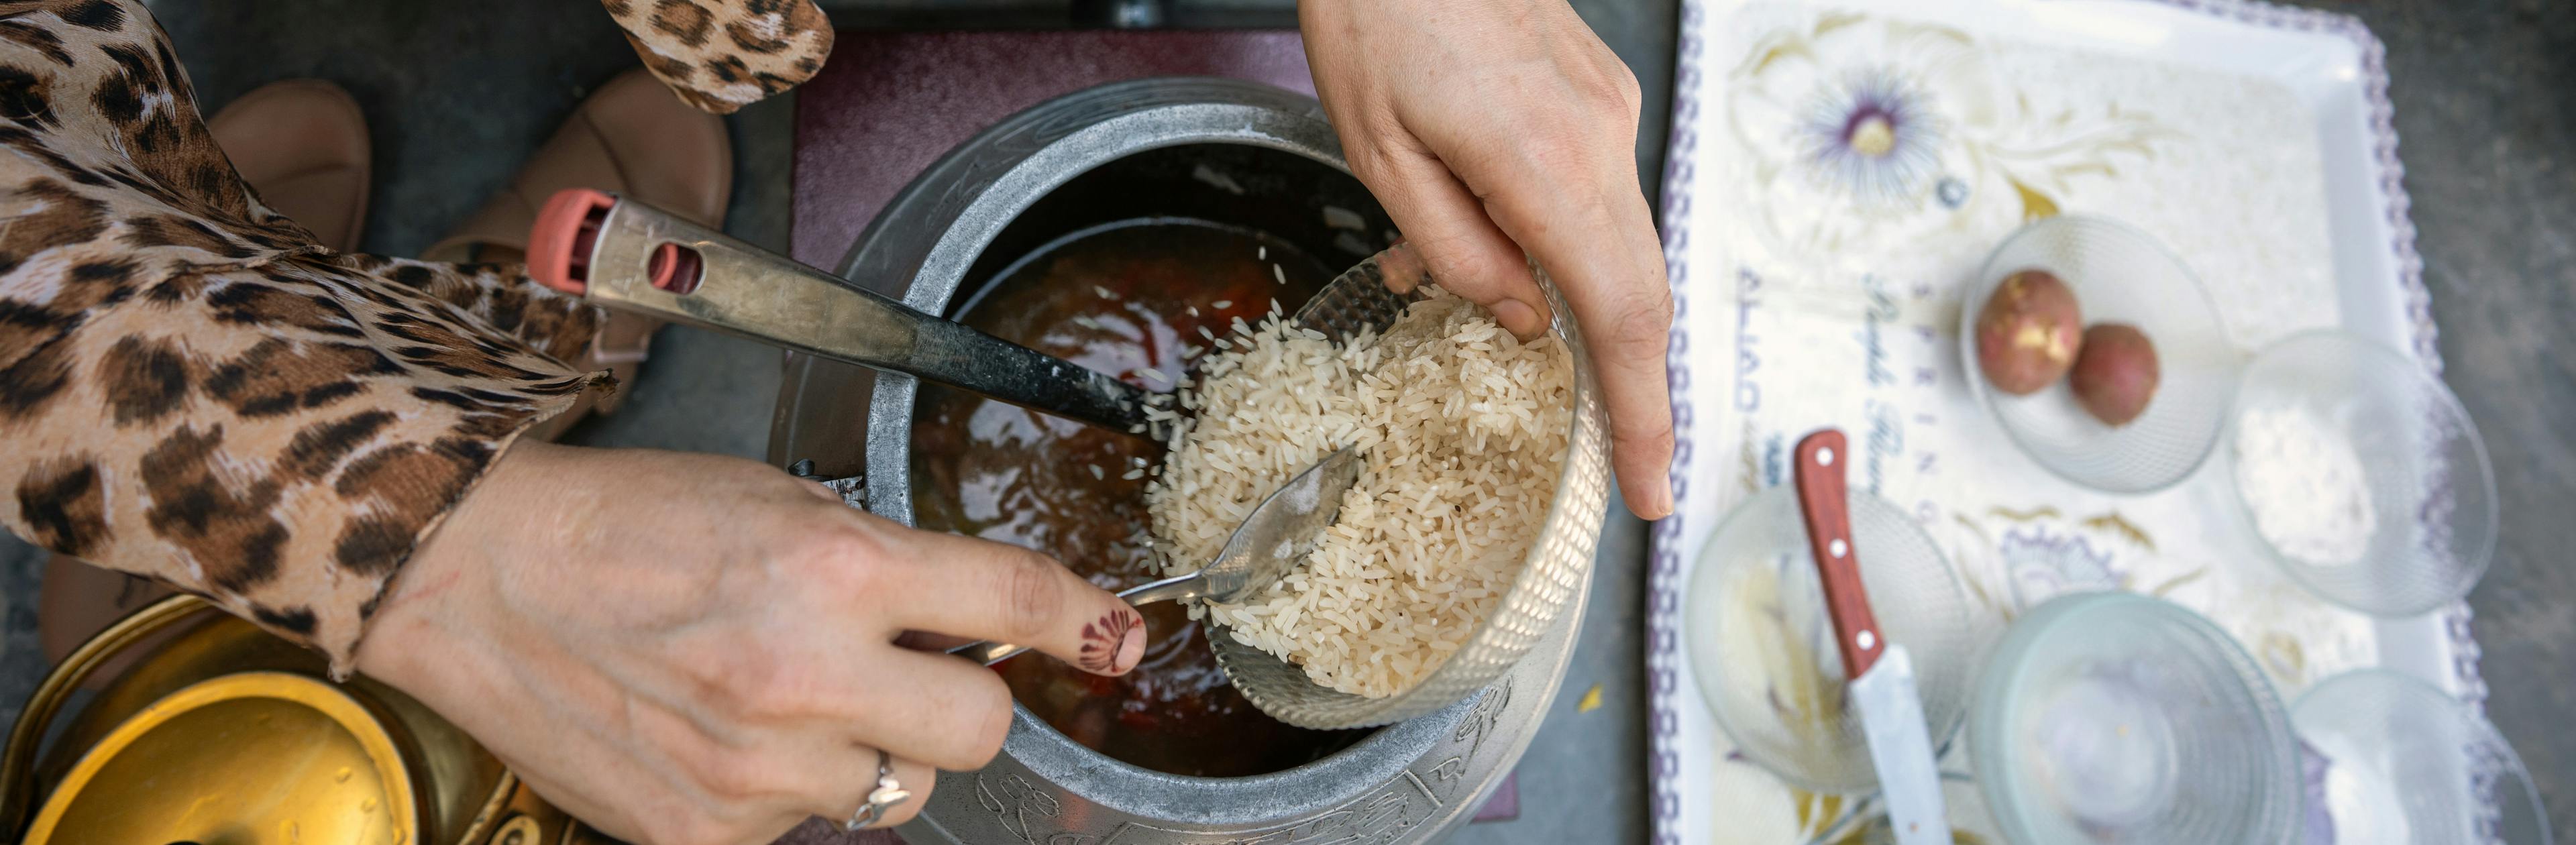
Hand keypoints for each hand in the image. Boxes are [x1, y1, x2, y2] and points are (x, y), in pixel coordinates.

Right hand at [357, 441, 1145, 843]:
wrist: (483, 583)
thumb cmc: (630, 525)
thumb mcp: (782, 502)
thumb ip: (886, 565)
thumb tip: (976, 618)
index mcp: (837, 568)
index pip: (1013, 597)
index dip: (1086, 619)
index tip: (1120, 637)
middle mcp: (809, 675)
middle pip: (983, 726)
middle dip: (964, 697)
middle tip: (909, 667)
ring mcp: (759, 769)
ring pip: (894, 788)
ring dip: (866, 746)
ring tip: (780, 695)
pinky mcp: (708, 833)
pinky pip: (804, 826)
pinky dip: (784, 787)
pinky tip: (722, 733)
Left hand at [1301, 0, 1673, 518]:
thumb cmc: (1376, 14)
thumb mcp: (1380, 154)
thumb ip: (1453, 251)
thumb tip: (1523, 323)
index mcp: (1547, 164)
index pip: (1622, 317)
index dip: (1643, 414)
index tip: (1651, 487)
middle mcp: (1600, 138)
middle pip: (1640, 290)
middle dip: (1636, 387)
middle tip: (1627, 469)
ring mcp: (1608, 111)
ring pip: (1615, 241)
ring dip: (1576, 302)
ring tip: (1481, 311)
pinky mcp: (1597, 93)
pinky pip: (1593, 192)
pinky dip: (1559, 238)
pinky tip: (1482, 233)